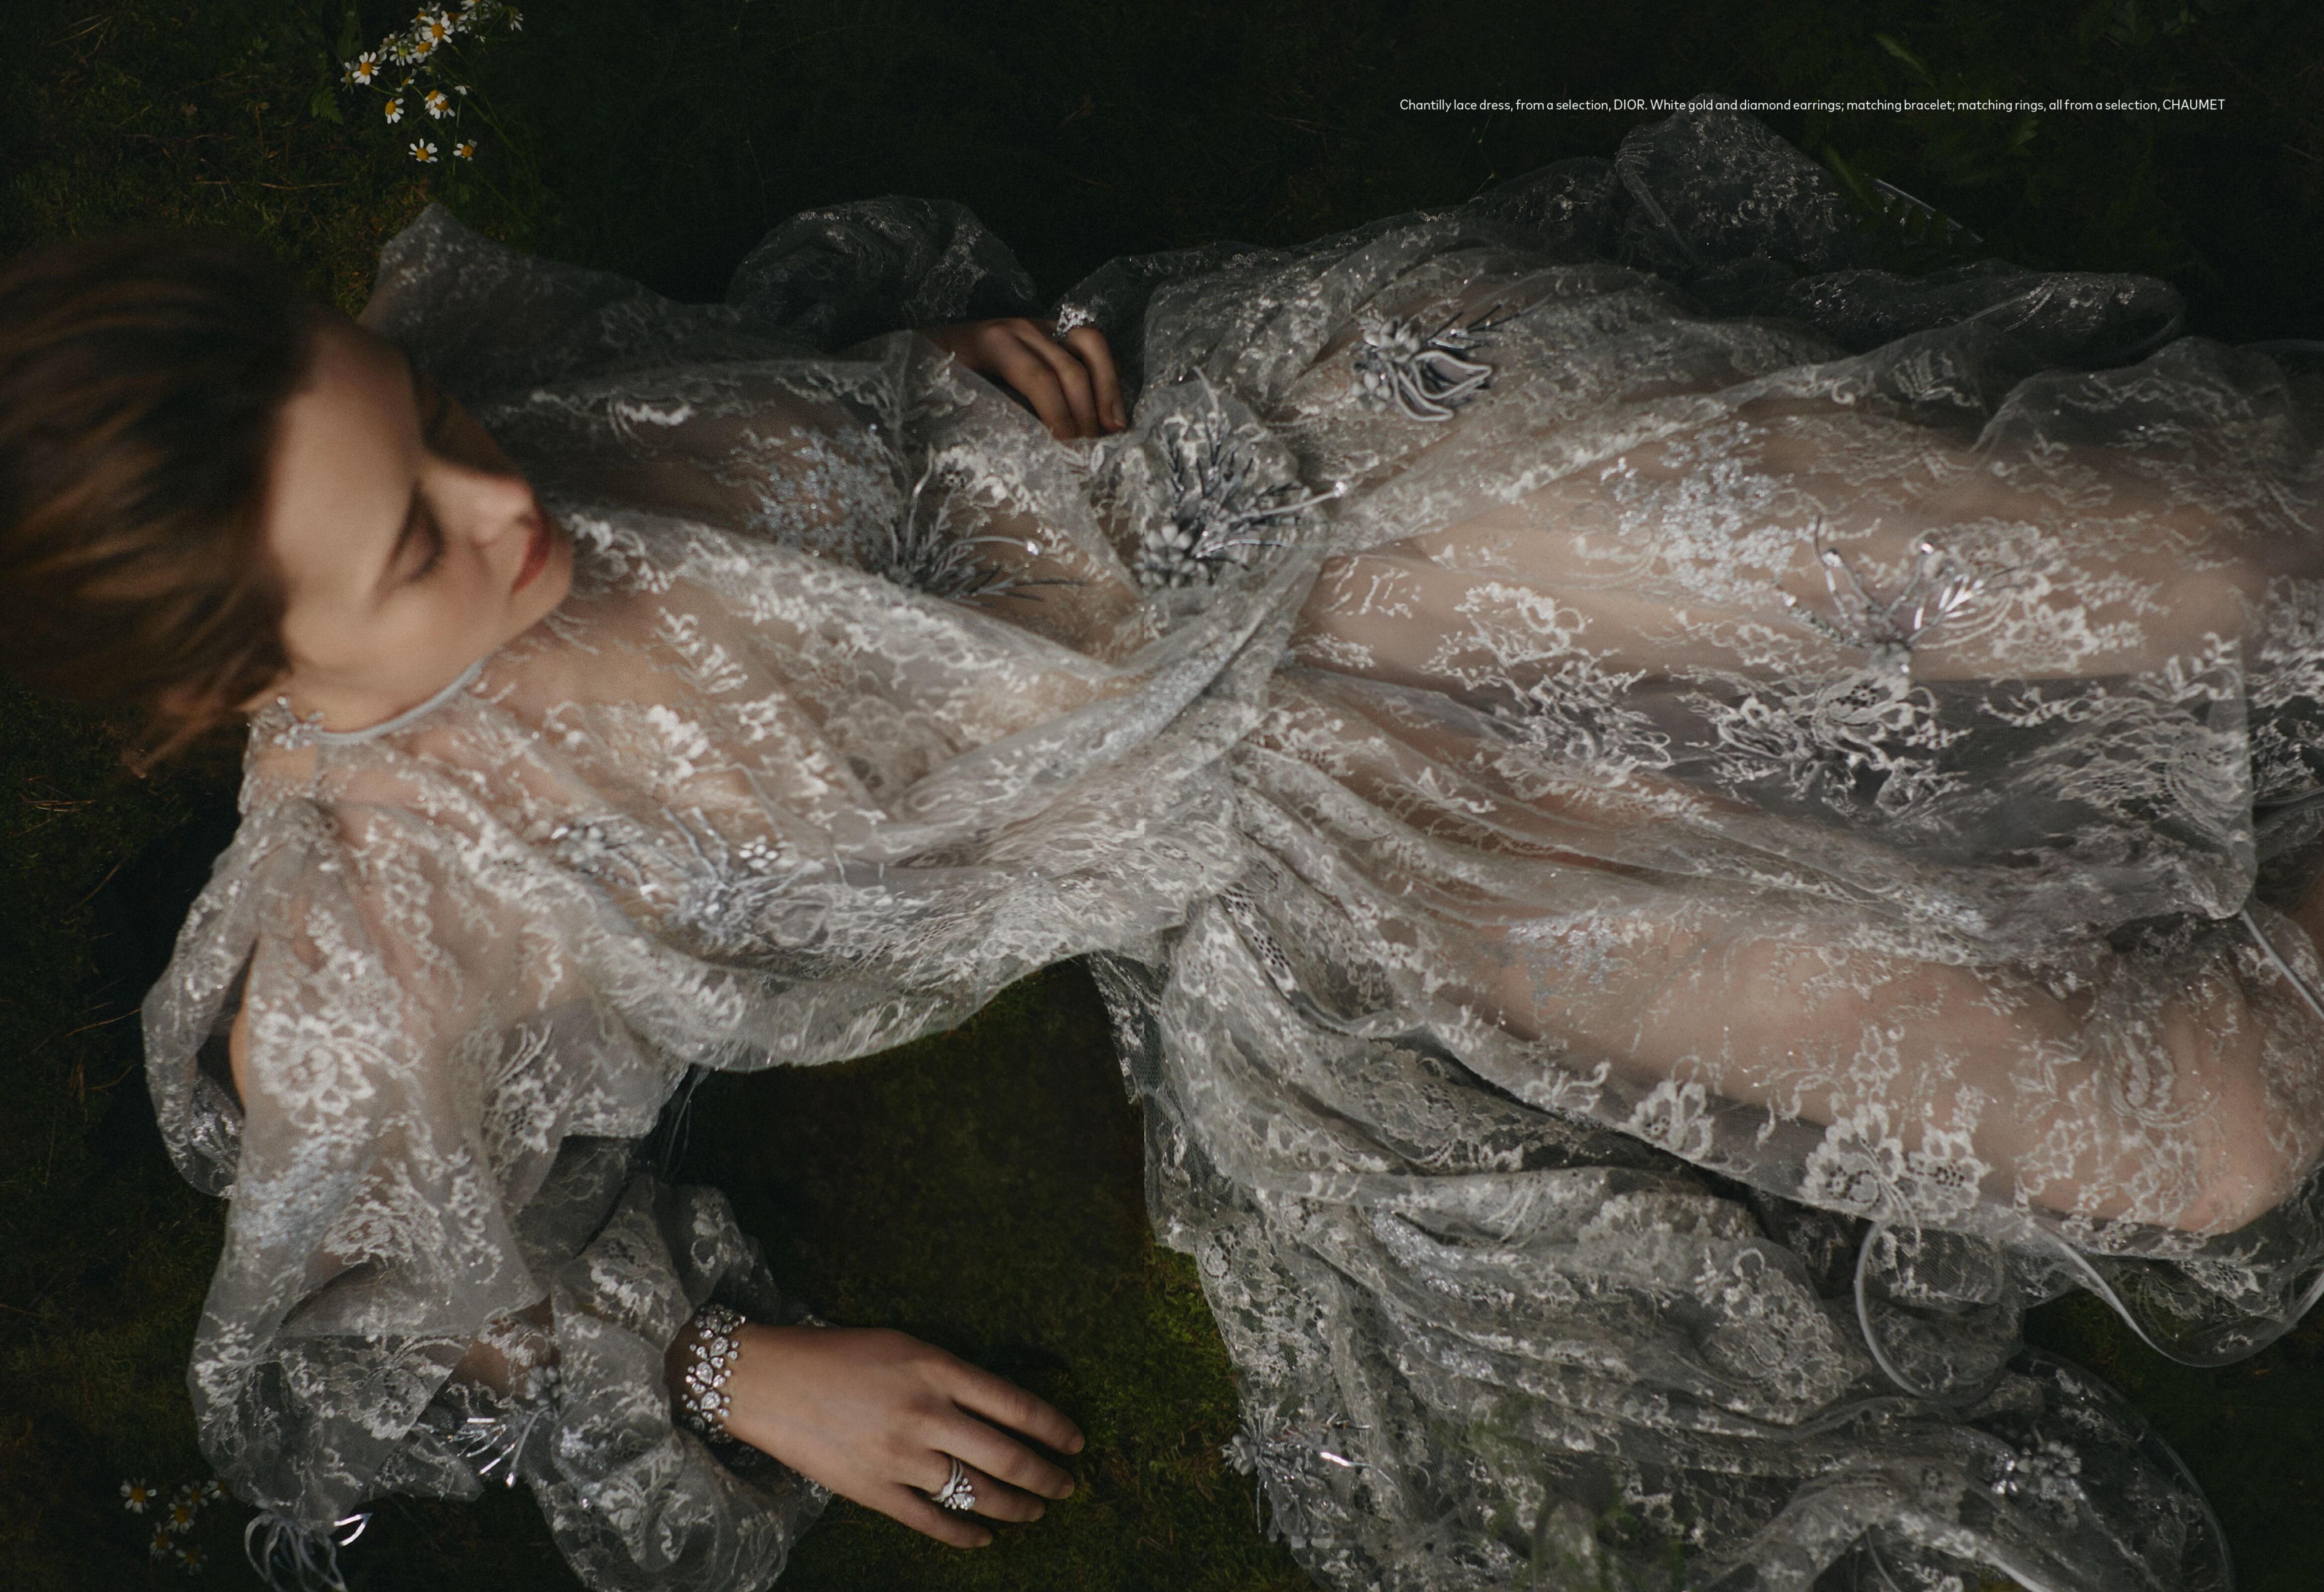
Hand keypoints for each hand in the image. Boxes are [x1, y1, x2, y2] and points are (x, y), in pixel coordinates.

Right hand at [691, 1322, 1084, 1548]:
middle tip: (1068, 1485)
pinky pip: (932, 1521)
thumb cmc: (840, 1355)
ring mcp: (901, 1457)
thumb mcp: (906, 1346)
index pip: (1017, 1404)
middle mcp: (926, 1414)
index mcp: (937, 1369)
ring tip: (1037, 1510)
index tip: (1076, 1442)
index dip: (1054, 1428)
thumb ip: (952, 1375)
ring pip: (977, 1493)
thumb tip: (999, 1408)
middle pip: (1007, 1456)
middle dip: (1047, 1476)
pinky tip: (985, 1537)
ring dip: (1016, 1507)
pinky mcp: (874, 1491)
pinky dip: (966, 1534)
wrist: (770, 1380)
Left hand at [918, 317, 1127, 440]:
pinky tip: (1111, 411)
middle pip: (1071, 368)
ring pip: (1091, 344)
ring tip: (1115, 427)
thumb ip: (982, 413)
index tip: (1067, 452)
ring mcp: (1042, 326)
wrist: (926, 346)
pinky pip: (1093, 347)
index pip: (1039, 379)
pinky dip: (1108, 375)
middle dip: (1085, 414)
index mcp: (995, 342)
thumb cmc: (934, 380)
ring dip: (1108, 387)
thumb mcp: (946, 396)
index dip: (1058, 417)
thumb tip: (1026, 446)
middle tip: (1088, 454)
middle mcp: (1023, 328)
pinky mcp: (1054, 333)